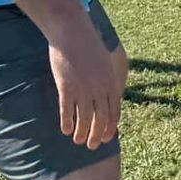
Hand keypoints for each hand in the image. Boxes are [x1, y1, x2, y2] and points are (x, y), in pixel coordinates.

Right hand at [48, 28, 122, 148]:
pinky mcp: (67, 87)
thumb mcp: (104, 63)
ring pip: (85, 118)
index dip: (110, 127)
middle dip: (97, 135)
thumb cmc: (88, 46)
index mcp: (111, 82)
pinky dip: (68, 123)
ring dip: (82, 133)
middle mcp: (100, 88)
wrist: (72, 33)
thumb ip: (106, 79)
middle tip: (92, 146)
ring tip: (78, 141)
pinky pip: (68, 110)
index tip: (106, 137)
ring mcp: (84, 88)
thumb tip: (107, 94)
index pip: (114, 111)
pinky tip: (66, 130)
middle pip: (101, 118)